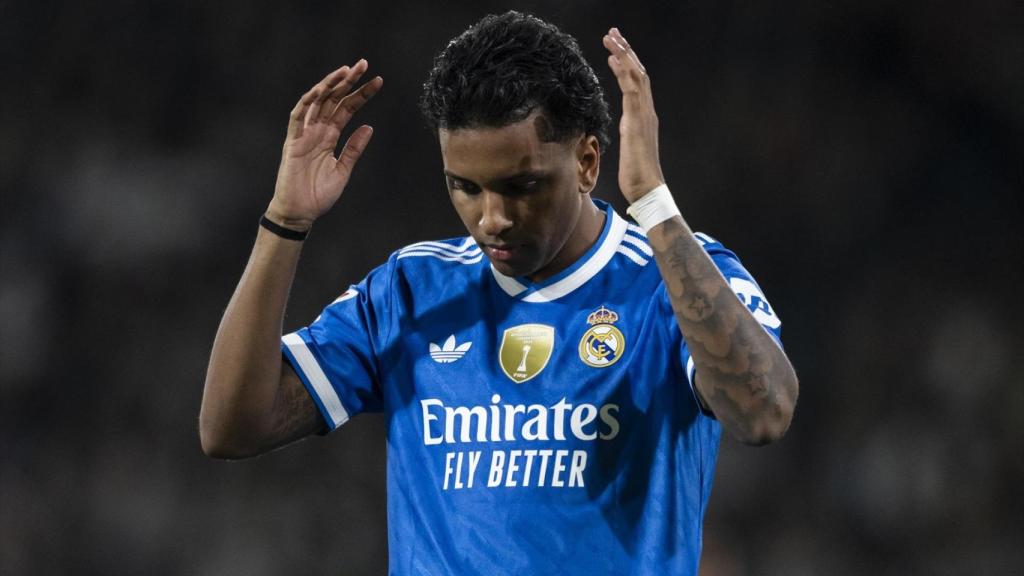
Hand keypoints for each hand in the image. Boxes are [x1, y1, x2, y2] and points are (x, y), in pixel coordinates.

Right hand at [267, 60, 382, 229]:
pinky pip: (298, 117)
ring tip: (345, 70)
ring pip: (316, 102)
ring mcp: (304, 134)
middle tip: (364, 64)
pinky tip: (320, 89)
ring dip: (330, 85)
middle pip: (333, 99)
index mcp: (330, 136)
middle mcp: (317, 131)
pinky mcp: (293, 142)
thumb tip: (369, 128)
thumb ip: (354, 149)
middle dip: (348, 81)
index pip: (347, 108)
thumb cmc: (318, 194)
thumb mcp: (343, 170)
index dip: (361, 94)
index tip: (378, 81)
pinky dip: (307, 102)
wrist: (300, 213)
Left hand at [603, 28, 664, 202]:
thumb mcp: (630, 147)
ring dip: (623, 54)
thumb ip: (629, 133)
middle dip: (626, 51)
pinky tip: (613, 58)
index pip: (637, 83)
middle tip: (613, 33)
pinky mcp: (638, 121)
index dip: (627, 64)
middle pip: (638, 73)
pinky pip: (632, 90)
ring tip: (611, 38)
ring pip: (636, 75)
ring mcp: (644, 115)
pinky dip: (623, 71)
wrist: (647, 189)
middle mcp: (647, 111)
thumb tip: (625, 128)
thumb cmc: (637, 175)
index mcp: (644, 116)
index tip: (615, 49)